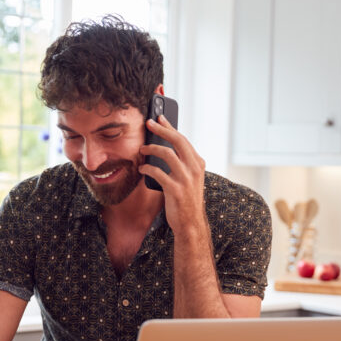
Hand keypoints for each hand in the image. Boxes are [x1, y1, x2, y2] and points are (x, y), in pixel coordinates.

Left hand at [138, 115, 206, 236]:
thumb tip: (163, 147)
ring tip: (141, 149)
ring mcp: (186, 179)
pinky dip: (148, 168)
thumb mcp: (189, 179)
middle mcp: (194, 169)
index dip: (170, 127)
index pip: (183, 140)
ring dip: (151, 148)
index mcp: (198, 164)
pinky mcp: (175, 190)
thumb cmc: (186, 200)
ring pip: (167, 154)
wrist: (190, 223)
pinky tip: (142, 168)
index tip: (159, 117)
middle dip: (161, 129)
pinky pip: (158, 172)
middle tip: (148, 123)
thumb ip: (182, 164)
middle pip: (177, 141)